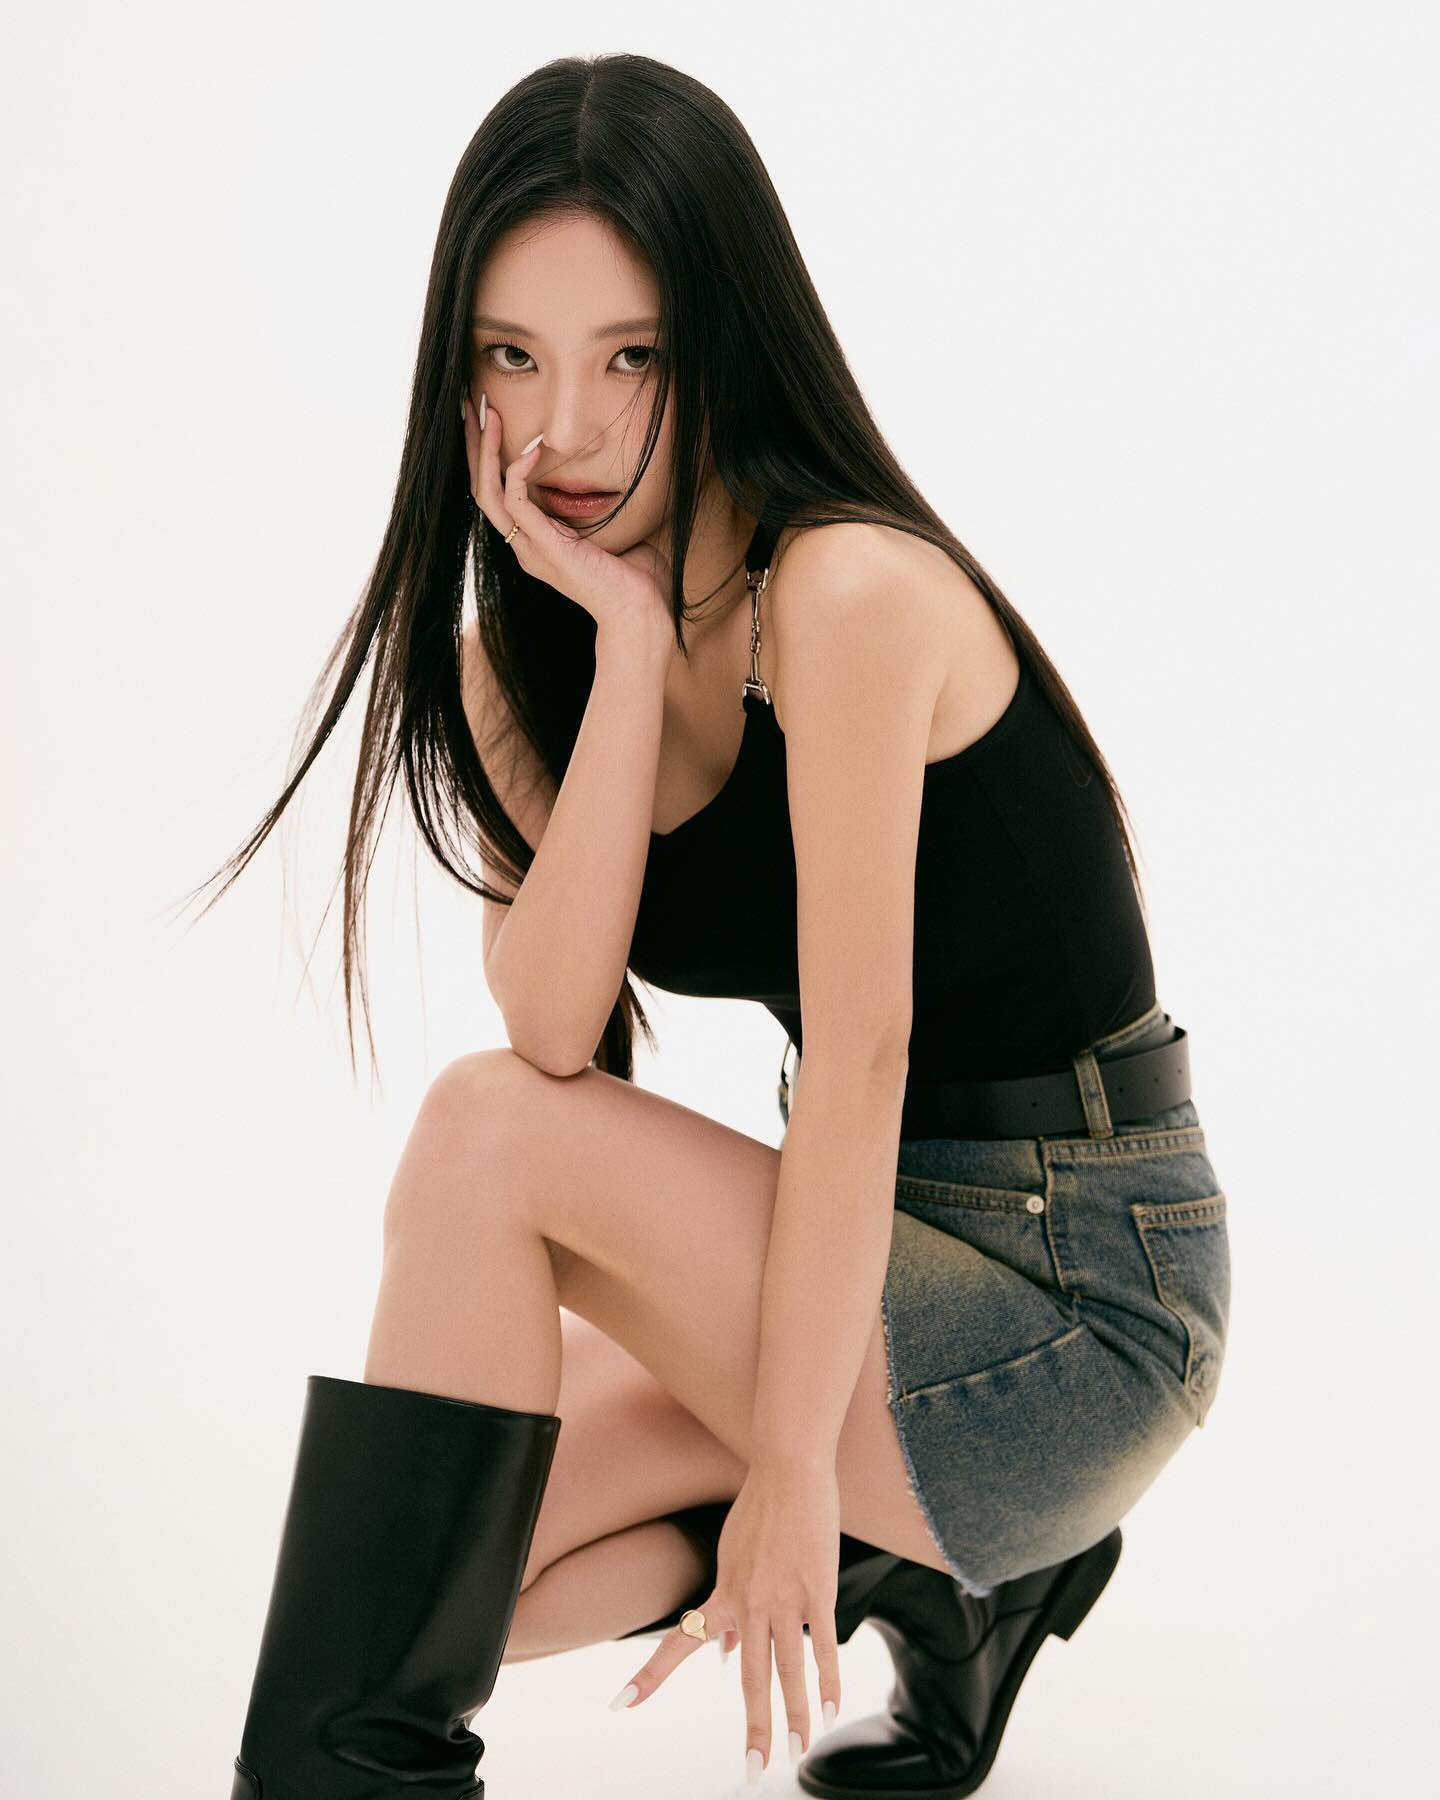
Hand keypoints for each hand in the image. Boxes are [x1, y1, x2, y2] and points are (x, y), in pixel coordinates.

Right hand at [462, 388, 674, 642]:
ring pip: (486, 493)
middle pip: (481, 487)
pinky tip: (532, 448)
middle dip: (475, 444)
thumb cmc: (639, 581)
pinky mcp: (544, 550)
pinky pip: (515, 503)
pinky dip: (517, 472)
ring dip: (483, 451)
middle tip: (474, 404)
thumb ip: (604, 507)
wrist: (643, 616)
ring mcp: (531, 549)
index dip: (490, 456)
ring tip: (489, 414)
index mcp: (538, 542)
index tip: (493, 419)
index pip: (499, 492)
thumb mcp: (617, 532)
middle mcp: (526, 546)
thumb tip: (620, 474)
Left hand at [606, 1461, 842, 1783]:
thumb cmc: (761, 1509)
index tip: (620, 1704)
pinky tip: (831, 1709)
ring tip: (799, 1750)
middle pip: (749, 1677)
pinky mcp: (817, 1589)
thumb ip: (727, 1605)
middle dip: (754, 1727)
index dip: (649, 1675)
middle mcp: (749, 1603)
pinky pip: (823, 1645)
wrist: (788, 1469)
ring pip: (787, 1669)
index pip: (679, 1642)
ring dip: (795, 1715)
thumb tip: (723, 1653)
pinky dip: (828, 1681)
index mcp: (723, 1594)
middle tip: (754, 1770)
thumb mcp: (731, 1556)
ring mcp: (784, 1599)